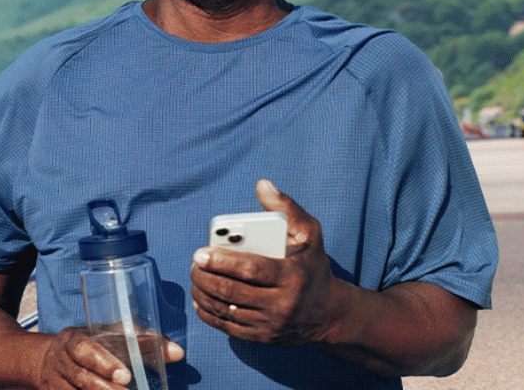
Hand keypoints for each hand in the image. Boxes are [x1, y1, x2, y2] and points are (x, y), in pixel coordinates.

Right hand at [37, 327, 183, 389]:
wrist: (47, 361)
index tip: (126, 375)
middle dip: (105, 388)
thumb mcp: (110, 337)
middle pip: (82, 378)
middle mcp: (60, 362)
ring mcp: (55, 383)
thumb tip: (178, 353)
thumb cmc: (91, 346)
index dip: (104, 363)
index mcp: (73, 340)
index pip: (84, 349)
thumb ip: (143, 342)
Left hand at [190, 179, 347, 346]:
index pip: (251, 269)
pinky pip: (228, 327)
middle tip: (194, 264)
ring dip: (203, 294)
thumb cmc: (313, 266)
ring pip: (227, 310)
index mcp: (292, 276)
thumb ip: (286, 208)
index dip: (222, 261)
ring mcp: (270, 325)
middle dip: (206, 277)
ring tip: (195, 278)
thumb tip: (262, 185)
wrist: (329, 313)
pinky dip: (209, 313)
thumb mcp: (310, 234)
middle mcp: (282, 304)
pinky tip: (200, 299)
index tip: (201, 253)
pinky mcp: (262, 338)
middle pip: (233, 291)